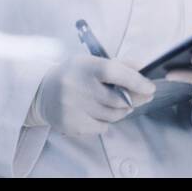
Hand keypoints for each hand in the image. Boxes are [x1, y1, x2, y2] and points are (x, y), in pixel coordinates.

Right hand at [33, 55, 155, 136]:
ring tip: (116, 104)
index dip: (136, 81)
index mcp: (86, 67)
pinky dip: (106, 122)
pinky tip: (98, 113)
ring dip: (121, 111)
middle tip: (142, 98)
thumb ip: (119, 64)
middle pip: (118, 99)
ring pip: (112, 115)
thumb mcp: (93, 62)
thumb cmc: (75, 75)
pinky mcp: (70, 124)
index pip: (115, 73)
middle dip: (134, 100)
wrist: (41, 92)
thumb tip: (143, 67)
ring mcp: (72, 107)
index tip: (150, 88)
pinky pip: (101, 128)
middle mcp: (77, 87)